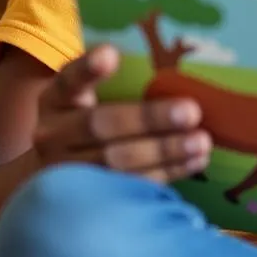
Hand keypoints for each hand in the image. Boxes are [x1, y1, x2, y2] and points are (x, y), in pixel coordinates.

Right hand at [34, 44, 210, 182]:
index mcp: (56, 100)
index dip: (87, 69)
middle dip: (148, 119)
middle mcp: (54, 136)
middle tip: (191, 111)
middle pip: (100, 126)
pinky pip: (129, 187)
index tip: (110, 54)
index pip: (68, 81)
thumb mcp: (87, 94)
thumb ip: (114, 78)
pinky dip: (166, 173)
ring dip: (164, 152)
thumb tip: (173, 62)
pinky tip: (195, 161)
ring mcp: (66, 173)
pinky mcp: (87, 202)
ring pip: (116, 163)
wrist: (57, 173)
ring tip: (202, 141)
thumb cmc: (86, 120)